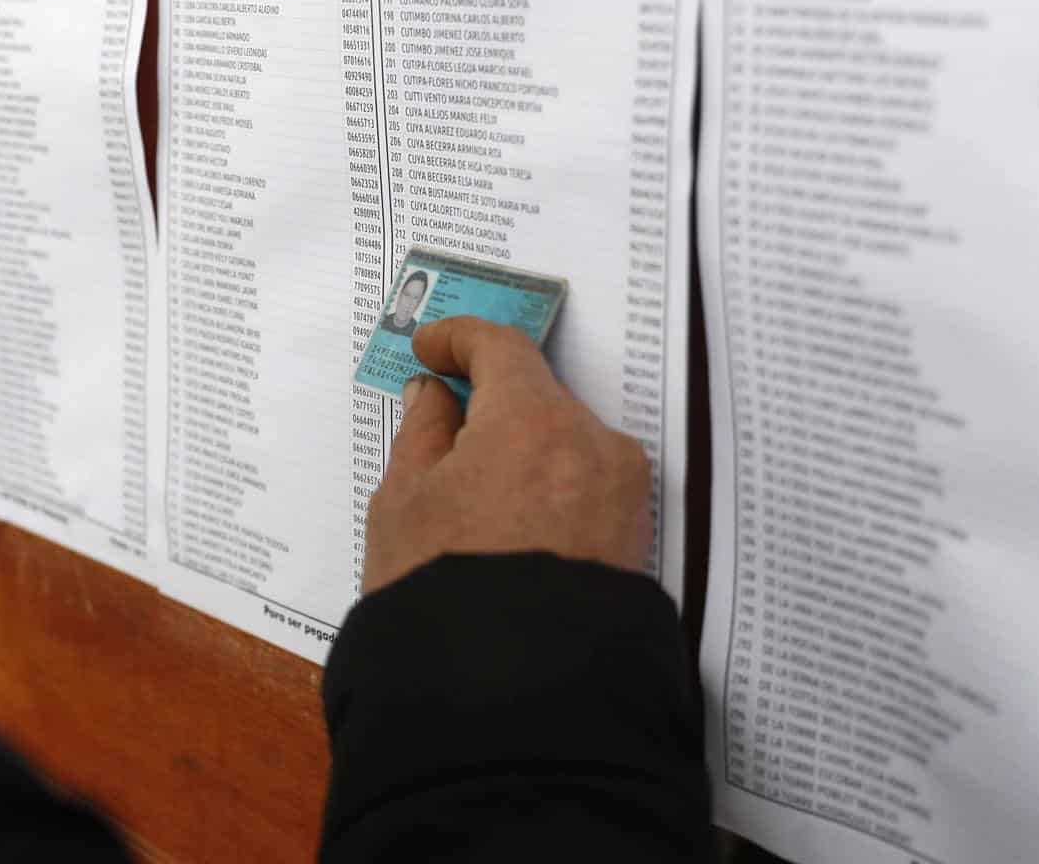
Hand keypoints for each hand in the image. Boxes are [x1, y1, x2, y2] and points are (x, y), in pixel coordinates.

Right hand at [360, 316, 653, 593]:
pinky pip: (586, 489)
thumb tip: (434, 396)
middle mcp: (592, 446)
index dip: (459, 339)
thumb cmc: (446, 596)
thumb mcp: (403, 503)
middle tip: (443, 432)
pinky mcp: (635, 540)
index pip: (500, 349)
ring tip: (472, 500)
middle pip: (538, 399)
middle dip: (492, 409)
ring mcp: (621, 495)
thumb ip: (422, 432)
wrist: (512, 700)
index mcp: (533, 422)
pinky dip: (549, 491)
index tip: (432, 350)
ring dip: (522, 453)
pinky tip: (510, 527)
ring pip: (565, 446)